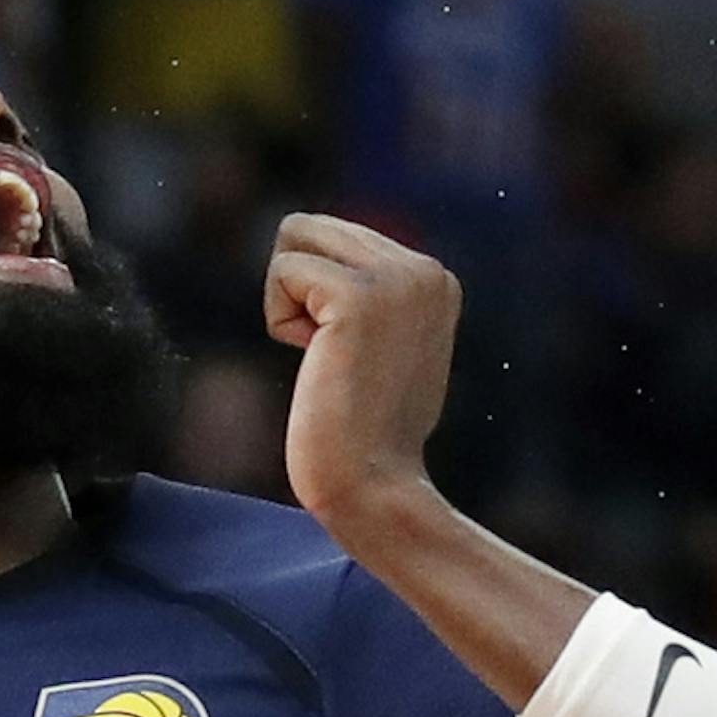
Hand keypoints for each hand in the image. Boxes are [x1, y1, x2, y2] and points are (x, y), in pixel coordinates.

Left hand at [266, 212, 461, 541]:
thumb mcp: (390, 351)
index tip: (356, 359)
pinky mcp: (358, 298)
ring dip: (289, 301)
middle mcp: (425, 269)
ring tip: (328, 359)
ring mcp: (396, 281)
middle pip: (310, 227)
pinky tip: (317, 364)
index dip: (321, 298)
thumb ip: (376, 300)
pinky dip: (281, 321)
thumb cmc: (374, 439)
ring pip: (294, 238)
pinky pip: (282, 271)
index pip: (336, 234)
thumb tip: (329, 267)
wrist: (376, 489)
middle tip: (334, 359)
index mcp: (436, 278)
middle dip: (300, 291)